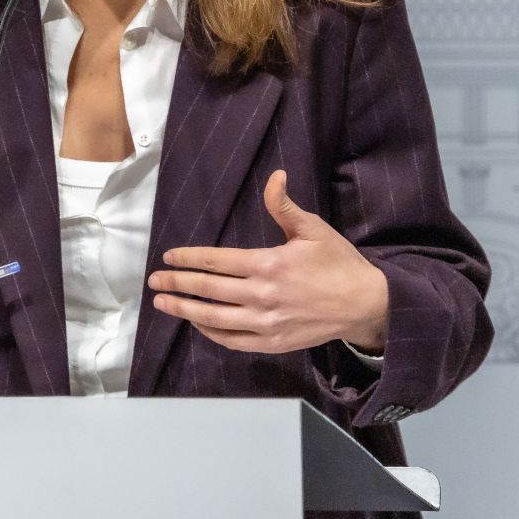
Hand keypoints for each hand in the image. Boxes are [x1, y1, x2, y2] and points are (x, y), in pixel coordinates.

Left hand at [148, 169, 388, 354]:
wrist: (364, 304)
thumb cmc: (338, 263)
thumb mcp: (313, 229)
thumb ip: (285, 206)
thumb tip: (275, 176)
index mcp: (269, 264)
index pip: (216, 261)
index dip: (188, 259)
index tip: (168, 258)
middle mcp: (263, 295)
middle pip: (208, 290)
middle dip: (176, 285)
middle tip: (154, 282)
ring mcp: (266, 322)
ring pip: (214, 319)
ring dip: (184, 311)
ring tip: (163, 304)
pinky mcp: (272, 342)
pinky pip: (232, 340)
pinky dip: (210, 332)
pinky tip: (197, 324)